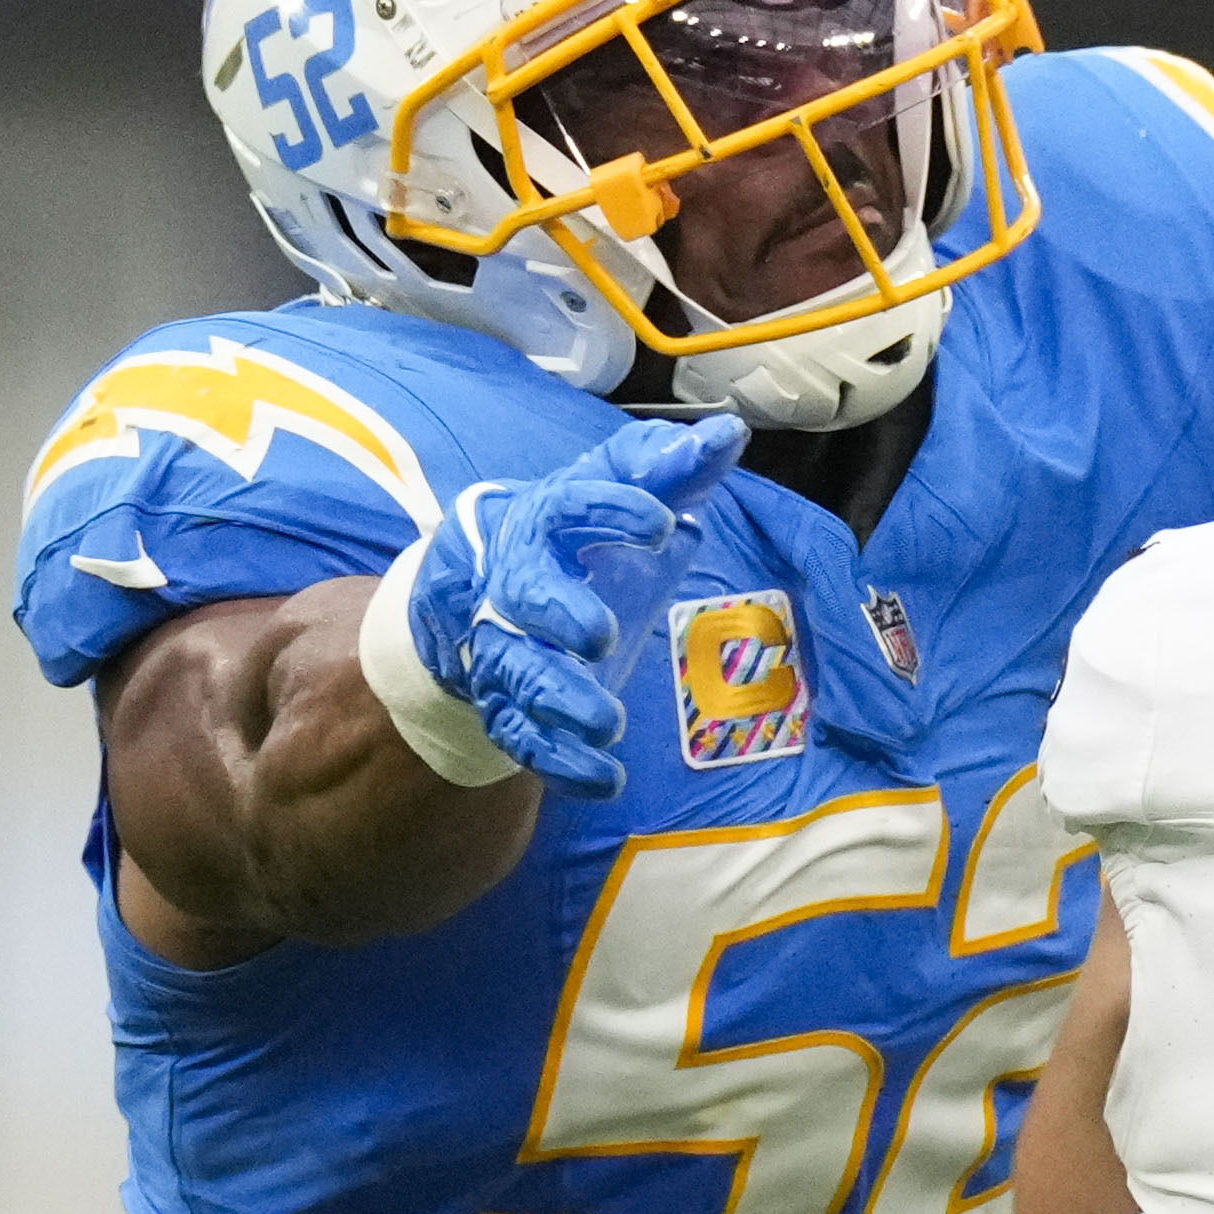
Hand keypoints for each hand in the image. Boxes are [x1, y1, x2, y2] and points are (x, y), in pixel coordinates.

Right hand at [383, 409, 747, 792]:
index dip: (611, 509)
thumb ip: (668, 470)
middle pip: (526, 597)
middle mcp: (516, 584)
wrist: (483, 592)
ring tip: (608, 722)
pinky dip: (562, 763)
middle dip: (559, 614)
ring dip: (561, 700)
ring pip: (520, 675)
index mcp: (543, 523)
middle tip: (602, 635)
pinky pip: (524, 738)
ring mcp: (506, 648)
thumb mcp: (614, 495)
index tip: (661, 520)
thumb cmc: (569, 539)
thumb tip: (730, 435)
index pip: (569, 505)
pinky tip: (604, 778)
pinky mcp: (509, 704)